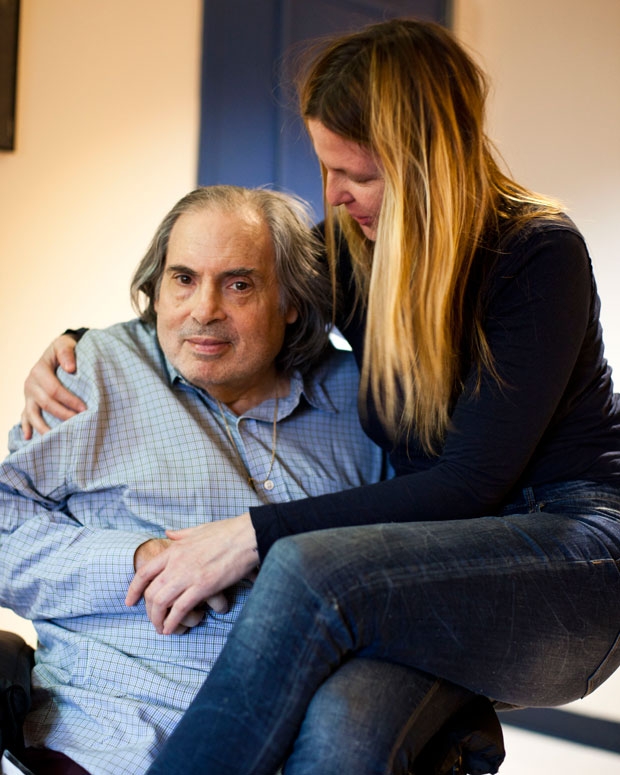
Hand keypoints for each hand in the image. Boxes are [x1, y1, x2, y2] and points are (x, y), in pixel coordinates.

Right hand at [21, 334, 85, 438]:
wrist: (56, 351)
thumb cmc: (63, 349)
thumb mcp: (64, 344)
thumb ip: (66, 353)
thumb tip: (70, 368)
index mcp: (39, 371)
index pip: (54, 389)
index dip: (69, 400)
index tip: (85, 408)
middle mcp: (30, 384)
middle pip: (46, 404)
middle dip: (63, 414)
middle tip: (80, 423)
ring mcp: (28, 395)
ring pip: (32, 414)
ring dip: (43, 427)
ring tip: (56, 438)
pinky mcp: (28, 402)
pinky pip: (25, 416)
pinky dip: (26, 427)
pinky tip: (28, 438)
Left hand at [125, 513, 258, 634]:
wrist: (246, 535)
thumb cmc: (226, 532)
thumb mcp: (197, 529)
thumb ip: (180, 534)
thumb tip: (168, 533)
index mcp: (174, 550)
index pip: (144, 573)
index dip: (133, 590)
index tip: (130, 602)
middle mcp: (176, 563)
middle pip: (151, 592)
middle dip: (148, 611)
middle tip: (153, 620)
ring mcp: (188, 576)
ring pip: (161, 602)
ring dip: (157, 619)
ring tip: (161, 629)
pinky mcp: (203, 586)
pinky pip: (181, 609)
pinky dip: (173, 622)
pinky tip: (172, 629)